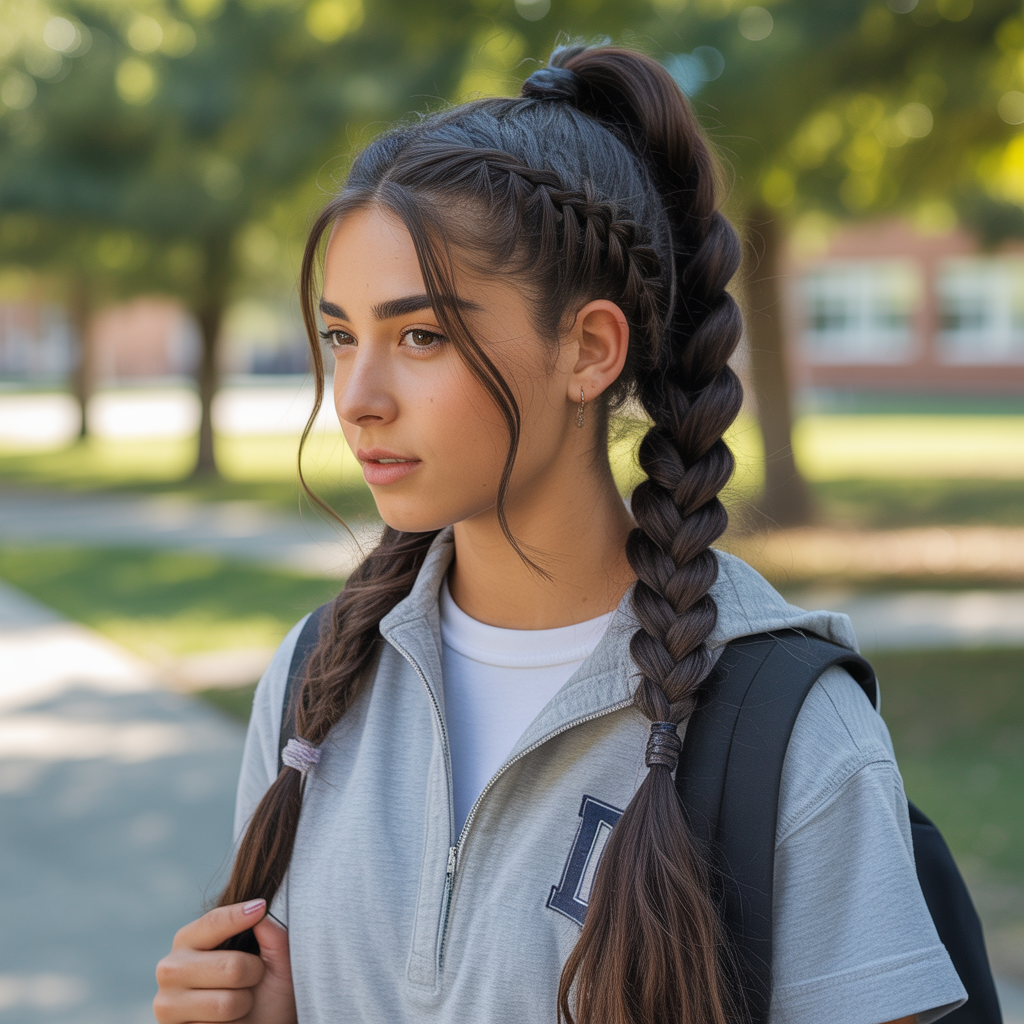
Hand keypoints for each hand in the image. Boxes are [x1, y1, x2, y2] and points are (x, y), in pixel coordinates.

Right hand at [154, 899, 296, 1023]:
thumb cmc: (262, 990)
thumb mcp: (274, 957)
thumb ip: (270, 933)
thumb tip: (258, 910)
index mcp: (189, 941)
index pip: (214, 922)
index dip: (238, 916)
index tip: (261, 908)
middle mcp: (171, 968)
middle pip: (232, 966)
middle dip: (254, 975)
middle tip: (251, 980)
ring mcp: (167, 1003)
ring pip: (226, 1003)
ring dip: (243, 1005)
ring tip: (237, 1004)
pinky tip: (224, 1023)